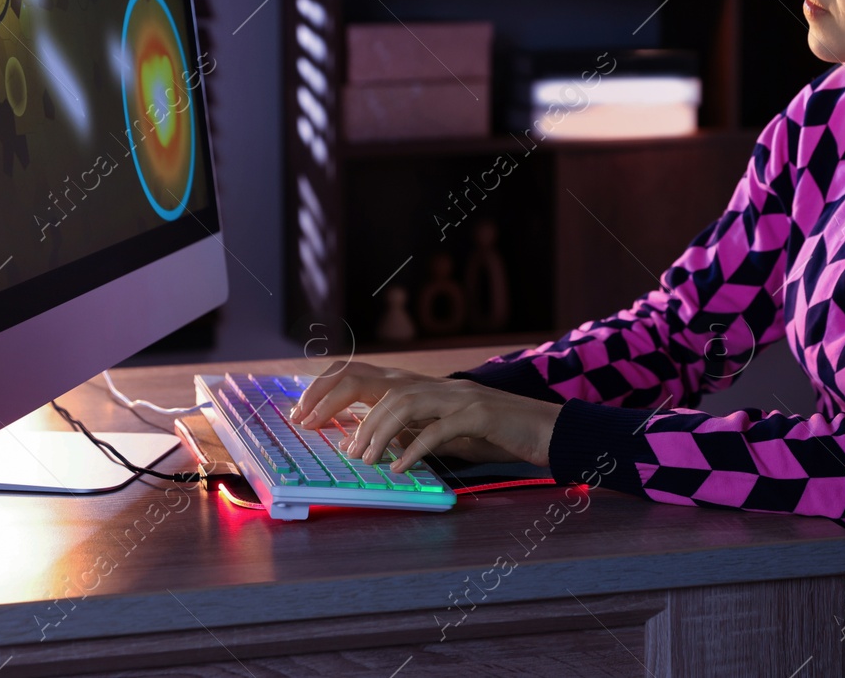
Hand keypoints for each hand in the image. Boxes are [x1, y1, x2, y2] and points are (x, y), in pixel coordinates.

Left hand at [291, 361, 561, 472]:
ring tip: (361, 458)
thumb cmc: (488, 432)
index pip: (361, 375)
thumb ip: (402, 430)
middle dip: (334, 400)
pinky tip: (400, 468)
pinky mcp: (478, 414)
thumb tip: (358, 442)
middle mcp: (432, 385)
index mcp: (418, 386)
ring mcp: (456, 396)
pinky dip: (415, 448)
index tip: (301, 416)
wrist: (543, 427)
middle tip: (310, 426)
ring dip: (374, 429)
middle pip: (371, 379)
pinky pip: (439, 428)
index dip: (326, 390)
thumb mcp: (437, 429)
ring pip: (402, 401)